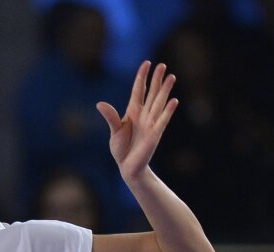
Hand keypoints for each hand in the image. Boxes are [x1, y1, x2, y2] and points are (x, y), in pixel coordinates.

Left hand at [96, 61, 177, 183]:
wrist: (128, 167)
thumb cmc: (121, 148)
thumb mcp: (114, 131)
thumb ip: (110, 117)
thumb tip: (100, 104)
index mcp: (133, 111)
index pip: (139, 89)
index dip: (142, 76)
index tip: (147, 63)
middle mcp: (144, 115)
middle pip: (152, 93)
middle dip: (157, 79)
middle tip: (163, 65)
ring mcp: (151, 123)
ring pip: (159, 102)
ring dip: (165, 90)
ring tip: (171, 76)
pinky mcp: (155, 134)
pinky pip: (162, 120)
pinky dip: (168, 111)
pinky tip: (174, 101)